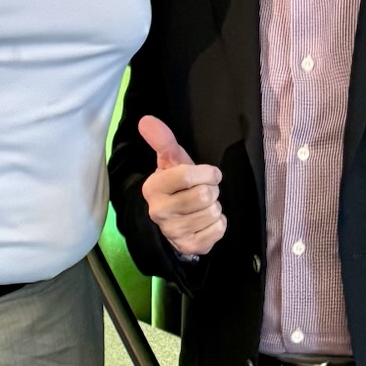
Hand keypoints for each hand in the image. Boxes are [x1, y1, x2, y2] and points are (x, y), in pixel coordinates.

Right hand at [138, 115, 226, 255]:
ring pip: (213, 212)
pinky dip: (219, 224)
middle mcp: (159, 212)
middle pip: (205, 195)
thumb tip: (146, 119)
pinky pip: (219, 229)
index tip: (208, 174)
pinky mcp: (189, 247)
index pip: (188, 175)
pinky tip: (205, 222)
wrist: (173, 223)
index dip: (207, 173)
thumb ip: (162, 140)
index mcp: (153, 188)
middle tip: (202, 192)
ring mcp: (173, 232)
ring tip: (202, 207)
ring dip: (215, 207)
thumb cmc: (176, 187)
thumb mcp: (170, 162)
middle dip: (211, 190)